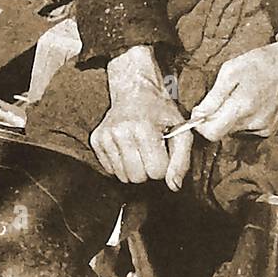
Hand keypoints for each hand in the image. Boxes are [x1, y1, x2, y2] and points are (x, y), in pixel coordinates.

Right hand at [90, 45, 191, 190]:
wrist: (136, 91)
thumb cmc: (161, 112)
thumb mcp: (181, 131)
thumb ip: (182, 161)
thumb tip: (174, 186)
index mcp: (144, 129)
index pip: (156, 172)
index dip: (164, 165)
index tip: (163, 151)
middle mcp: (121, 132)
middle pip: (138, 177)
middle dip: (148, 169)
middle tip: (151, 151)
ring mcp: (105, 136)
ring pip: (123, 177)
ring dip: (135, 168)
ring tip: (139, 149)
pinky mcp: (96, 140)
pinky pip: (110, 170)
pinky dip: (121, 164)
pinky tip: (127, 148)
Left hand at [188, 41, 277, 140]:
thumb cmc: (260, 63)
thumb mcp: (230, 71)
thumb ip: (213, 97)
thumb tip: (198, 114)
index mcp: (242, 106)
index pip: (212, 133)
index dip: (200, 126)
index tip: (199, 114)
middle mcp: (254, 122)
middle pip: (222, 132)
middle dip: (216, 118)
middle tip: (223, 98)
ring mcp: (264, 127)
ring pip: (234, 131)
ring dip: (231, 118)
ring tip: (242, 97)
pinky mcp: (271, 129)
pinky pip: (248, 130)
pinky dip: (245, 119)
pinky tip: (252, 103)